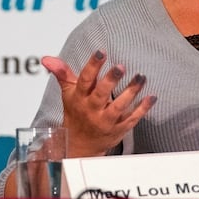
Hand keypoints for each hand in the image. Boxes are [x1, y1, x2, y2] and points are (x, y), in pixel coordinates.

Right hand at [40, 51, 155, 157]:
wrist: (80, 146)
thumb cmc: (76, 114)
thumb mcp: (67, 93)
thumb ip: (62, 73)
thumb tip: (47, 58)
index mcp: (79, 98)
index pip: (84, 80)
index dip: (92, 66)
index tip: (101, 52)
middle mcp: (91, 110)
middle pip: (101, 94)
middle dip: (110, 80)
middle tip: (121, 67)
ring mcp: (105, 121)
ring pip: (118, 107)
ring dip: (131, 92)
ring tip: (141, 77)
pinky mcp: (118, 130)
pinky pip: (131, 119)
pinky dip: (142, 109)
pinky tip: (152, 97)